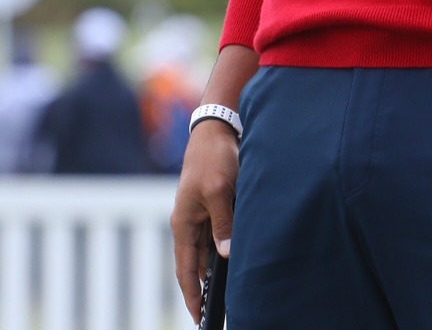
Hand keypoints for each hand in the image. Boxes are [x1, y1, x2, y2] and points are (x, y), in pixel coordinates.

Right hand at [172, 118, 238, 322]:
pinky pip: (220, 234)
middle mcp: (190, 223)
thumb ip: (223, 224)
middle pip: (197, 264)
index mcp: (184, 224)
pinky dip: (226, 249)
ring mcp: (203, 214)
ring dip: (217, 269)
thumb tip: (225, 256)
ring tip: (230, 293)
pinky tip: (238, 261)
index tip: (199, 317)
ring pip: (210, 250)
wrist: (218, 129)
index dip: (192, 294)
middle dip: (206, 287)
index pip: (186, 269)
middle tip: (220, 311)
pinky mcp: (216, 205)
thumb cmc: (215, 159)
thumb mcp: (220, 191)